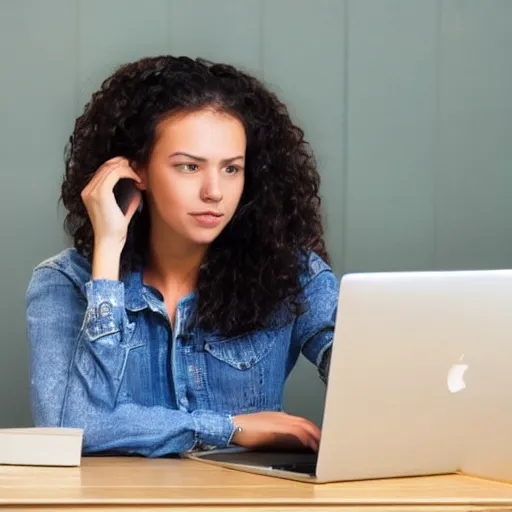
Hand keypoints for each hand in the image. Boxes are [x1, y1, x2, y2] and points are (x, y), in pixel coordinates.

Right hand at [81, 157, 141, 279]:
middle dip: (125, 163)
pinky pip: (115, 174)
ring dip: (129, 168)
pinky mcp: (100, 193)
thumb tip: (138, 187)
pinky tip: (138, 180)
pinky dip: (129, 173)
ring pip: (111, 167)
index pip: (104, 169)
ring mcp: (92, 190)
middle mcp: (88, 189)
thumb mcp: (123, 208)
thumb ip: (129, 196)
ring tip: (140, 175)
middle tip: (140, 168)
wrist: (110, 241)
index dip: (121, 165)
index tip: (135, 170)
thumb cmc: (115, 229)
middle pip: (107, 164)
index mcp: (90, 192)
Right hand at [231, 411, 320, 451]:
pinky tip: (309, 443)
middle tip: (325, 441)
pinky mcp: (276, 427)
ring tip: (321, 443)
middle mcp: (281, 416)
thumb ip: (276, 432)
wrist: (233, 426)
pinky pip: (295, 431)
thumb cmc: (244, 429)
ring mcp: (279, 420)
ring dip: (313, 434)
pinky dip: (304, 436)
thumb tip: (286, 440)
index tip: (318, 437)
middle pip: (304, 421)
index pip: (300, 420)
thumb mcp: (263, 428)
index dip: (311, 428)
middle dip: (316, 431)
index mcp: (278, 416)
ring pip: (302, 425)